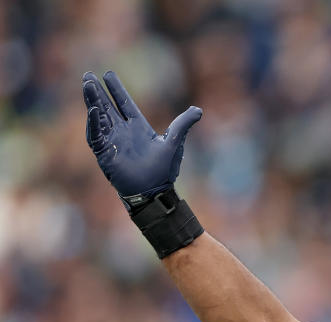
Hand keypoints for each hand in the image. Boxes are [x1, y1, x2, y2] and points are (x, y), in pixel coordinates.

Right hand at [82, 71, 201, 203]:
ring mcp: (112, 141)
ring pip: (98, 117)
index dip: (116, 89)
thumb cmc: (164, 170)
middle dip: (97, 92)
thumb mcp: (174, 143)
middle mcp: (123, 131)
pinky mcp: (105, 153)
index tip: (107, 74)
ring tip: (86, 85)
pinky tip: (92, 109)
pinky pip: (96, 135)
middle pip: (107, 107)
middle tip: (87, 75)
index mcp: (138, 127)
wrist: (153, 192)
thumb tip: (198, 110)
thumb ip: (182, 125)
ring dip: (92, 101)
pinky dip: (93, 123)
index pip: (124, 103)